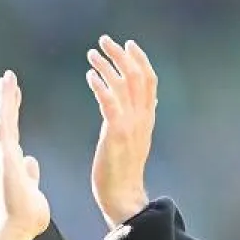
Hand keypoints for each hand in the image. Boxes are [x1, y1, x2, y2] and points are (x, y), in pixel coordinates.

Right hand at [0, 70, 50, 239]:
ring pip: (3, 119)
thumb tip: (31, 161)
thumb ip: (30, 174)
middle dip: (7, 100)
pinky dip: (5, 106)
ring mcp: (2, 154)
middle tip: (8, 79)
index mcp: (12, 162)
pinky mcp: (4, 154)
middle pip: (6, 121)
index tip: (15, 95)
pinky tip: (6, 89)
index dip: (13, 112)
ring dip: (4, 98)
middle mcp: (4, 156)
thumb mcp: (32, 189)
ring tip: (6, 77)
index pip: (13, 132)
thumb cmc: (27, 214)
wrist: (20, 226)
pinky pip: (4, 124)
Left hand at [87, 35, 155, 228]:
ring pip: (124, 85)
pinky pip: (110, 103)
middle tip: (104, 40)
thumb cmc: (122, 172)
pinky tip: (89, 76)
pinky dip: (100, 85)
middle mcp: (142, 118)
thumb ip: (141, 118)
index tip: (127, 44)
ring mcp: (131, 126)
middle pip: (138, 76)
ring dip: (107, 65)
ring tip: (91, 53)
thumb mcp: (137, 140)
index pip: (149, 80)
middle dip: (121, 54)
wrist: (122, 198)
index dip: (140, 59)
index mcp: (147, 119)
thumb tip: (149, 99)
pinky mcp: (116, 134)